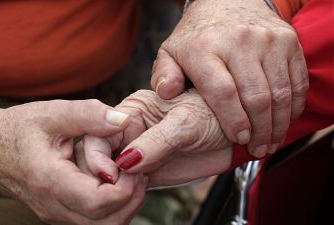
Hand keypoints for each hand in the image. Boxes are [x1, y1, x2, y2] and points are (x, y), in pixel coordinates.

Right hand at [0, 100, 146, 224]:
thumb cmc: (17, 130)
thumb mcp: (51, 113)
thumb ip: (88, 115)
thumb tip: (124, 121)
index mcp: (49, 180)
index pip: (97, 202)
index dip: (125, 187)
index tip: (134, 163)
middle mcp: (53, 206)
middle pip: (106, 223)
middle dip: (132, 199)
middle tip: (139, 170)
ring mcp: (56, 214)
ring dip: (125, 205)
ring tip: (130, 174)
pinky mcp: (61, 213)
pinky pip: (94, 221)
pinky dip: (113, 206)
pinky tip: (115, 180)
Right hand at [82, 89, 231, 186]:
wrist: (235, 137)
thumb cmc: (214, 116)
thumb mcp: (186, 122)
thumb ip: (156, 141)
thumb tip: (126, 161)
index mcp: (132, 111)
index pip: (98, 133)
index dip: (97, 155)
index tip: (110, 174)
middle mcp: (129, 132)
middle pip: (97, 156)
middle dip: (102, 175)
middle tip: (120, 188)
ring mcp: (136, 154)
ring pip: (108, 175)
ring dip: (113, 190)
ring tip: (130, 195)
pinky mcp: (145, 173)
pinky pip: (125, 188)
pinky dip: (124, 198)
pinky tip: (133, 200)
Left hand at [150, 0, 307, 156]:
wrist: (228, 1)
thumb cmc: (198, 36)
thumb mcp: (171, 51)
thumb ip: (163, 74)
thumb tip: (166, 94)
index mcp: (205, 48)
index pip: (223, 92)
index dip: (233, 121)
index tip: (239, 140)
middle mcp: (239, 41)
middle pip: (256, 97)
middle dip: (260, 131)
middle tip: (258, 150)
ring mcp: (267, 40)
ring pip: (280, 92)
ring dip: (279, 124)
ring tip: (271, 142)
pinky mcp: (288, 41)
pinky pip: (297, 80)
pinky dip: (294, 106)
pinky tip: (284, 121)